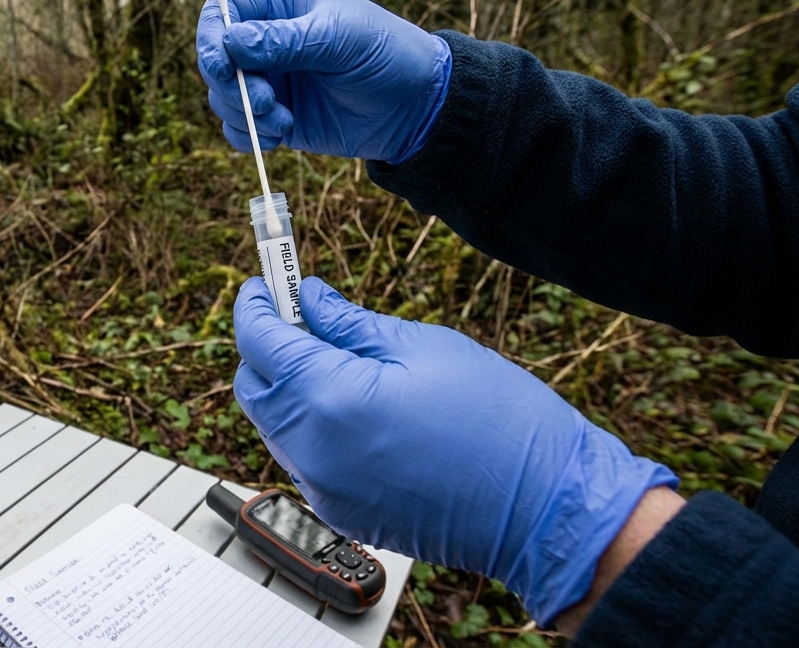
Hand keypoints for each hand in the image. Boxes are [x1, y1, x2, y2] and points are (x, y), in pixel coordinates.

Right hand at [196, 0, 451, 163]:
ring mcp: (269, 81)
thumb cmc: (385, 54)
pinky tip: (281, 136)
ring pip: (223, 98)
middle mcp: (265, 42)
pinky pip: (238, 131)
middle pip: (215, 60)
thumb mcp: (339, 39)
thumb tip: (231, 41)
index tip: (223, 66)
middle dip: (233, 86)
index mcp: (279, 6)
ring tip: (284, 122)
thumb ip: (285, 40)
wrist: (414, 107)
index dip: (212, 38)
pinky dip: (249, 138)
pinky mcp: (275, 118)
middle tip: (269, 100)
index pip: (222, 12)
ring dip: (245, 115)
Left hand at [232, 276, 676, 622]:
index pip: (260, 342)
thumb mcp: (423, 347)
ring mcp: (323, 489)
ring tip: (335, 361)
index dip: (255, 306)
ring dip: (287, 389)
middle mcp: (314, 451)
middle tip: (299, 317)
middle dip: (266, 348)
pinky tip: (351, 409)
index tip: (264, 285)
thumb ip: (351, 324)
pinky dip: (309, 428)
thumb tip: (310, 300)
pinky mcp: (340, 512)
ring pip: (274, 426)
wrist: (543, 509)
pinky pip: (302, 460)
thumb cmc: (499, 422)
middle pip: (255, 387)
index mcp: (330, 399)